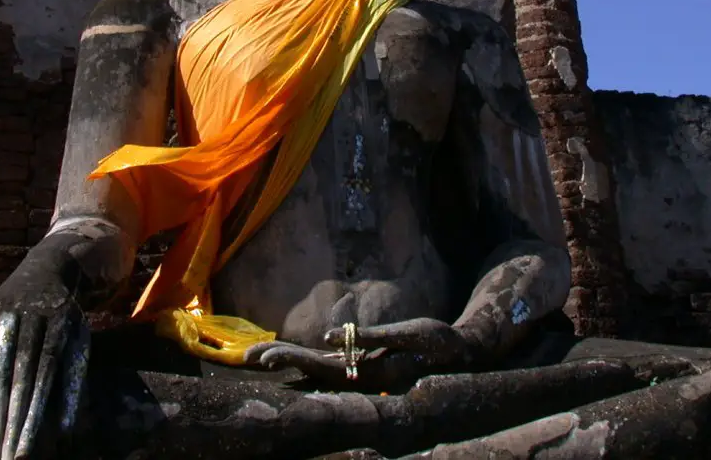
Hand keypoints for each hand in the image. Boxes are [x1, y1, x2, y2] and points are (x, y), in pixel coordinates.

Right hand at [0, 255, 89, 459]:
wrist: (49, 267)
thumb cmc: (65, 321)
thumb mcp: (78, 343)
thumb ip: (72, 383)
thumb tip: (68, 429)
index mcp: (61, 324)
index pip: (47, 375)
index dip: (36, 413)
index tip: (30, 448)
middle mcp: (33, 318)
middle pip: (21, 376)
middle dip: (14, 418)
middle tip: (10, 456)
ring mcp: (7, 315)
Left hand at [242, 318, 471, 388]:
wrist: (460, 355)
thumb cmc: (436, 341)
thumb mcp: (407, 335)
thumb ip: (369, 338)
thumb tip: (329, 337)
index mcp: (364, 370)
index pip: (318, 366)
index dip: (290, 359)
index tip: (263, 355)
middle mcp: (359, 376)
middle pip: (311, 369)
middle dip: (282, 360)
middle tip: (250, 356)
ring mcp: (360, 372)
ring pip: (318, 369)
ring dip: (291, 362)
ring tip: (261, 357)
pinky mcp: (364, 366)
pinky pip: (330, 366)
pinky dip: (308, 361)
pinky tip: (293, 359)